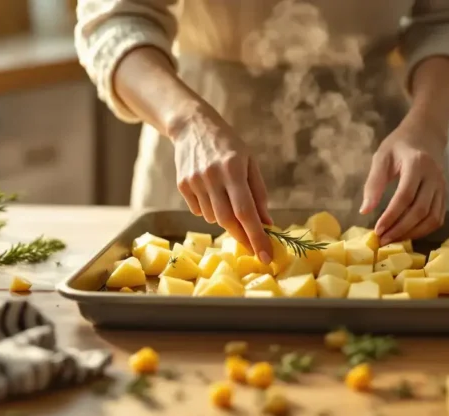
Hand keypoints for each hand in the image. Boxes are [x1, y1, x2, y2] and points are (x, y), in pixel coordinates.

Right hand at [173, 105, 273, 262]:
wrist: (193, 126)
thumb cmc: (228, 145)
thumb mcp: (250, 162)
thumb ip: (258, 193)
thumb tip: (266, 223)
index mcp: (233, 169)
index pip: (246, 212)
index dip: (256, 237)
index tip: (266, 256)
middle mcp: (212, 176)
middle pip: (227, 220)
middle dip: (243, 237)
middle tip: (254, 247)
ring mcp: (194, 181)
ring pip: (213, 218)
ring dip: (226, 219)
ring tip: (228, 200)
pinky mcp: (182, 185)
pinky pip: (199, 210)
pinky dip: (210, 210)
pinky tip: (212, 193)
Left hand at [361, 119, 447, 244]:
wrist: (426, 133)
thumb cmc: (399, 145)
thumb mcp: (381, 157)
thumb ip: (373, 183)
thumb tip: (365, 211)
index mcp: (417, 164)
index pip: (404, 196)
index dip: (391, 216)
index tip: (377, 230)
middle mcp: (433, 176)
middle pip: (420, 210)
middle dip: (400, 229)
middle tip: (383, 240)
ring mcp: (442, 186)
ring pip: (432, 218)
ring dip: (413, 233)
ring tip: (394, 240)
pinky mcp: (445, 194)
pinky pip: (438, 217)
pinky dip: (424, 230)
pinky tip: (408, 233)